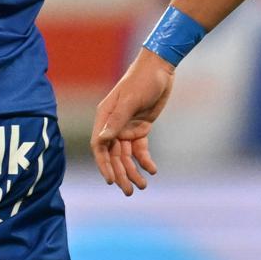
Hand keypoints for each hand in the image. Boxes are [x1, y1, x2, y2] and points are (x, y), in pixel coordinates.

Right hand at [91, 47, 173, 195]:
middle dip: (121, 174)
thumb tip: (103, 140)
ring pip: (127, 156)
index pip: (100, 147)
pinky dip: (145, 160)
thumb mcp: (131, 100)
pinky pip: (140, 149)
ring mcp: (127, 127)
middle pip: (114, 155)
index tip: (111, 180)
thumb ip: (117, 120)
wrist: (160, 68)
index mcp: (105, 117)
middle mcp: (113, 125)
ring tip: (143, 186)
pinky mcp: (141, 128)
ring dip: (133, 171)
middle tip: (130, 191)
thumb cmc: (142, 80)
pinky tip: (152, 170)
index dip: (104, 165)